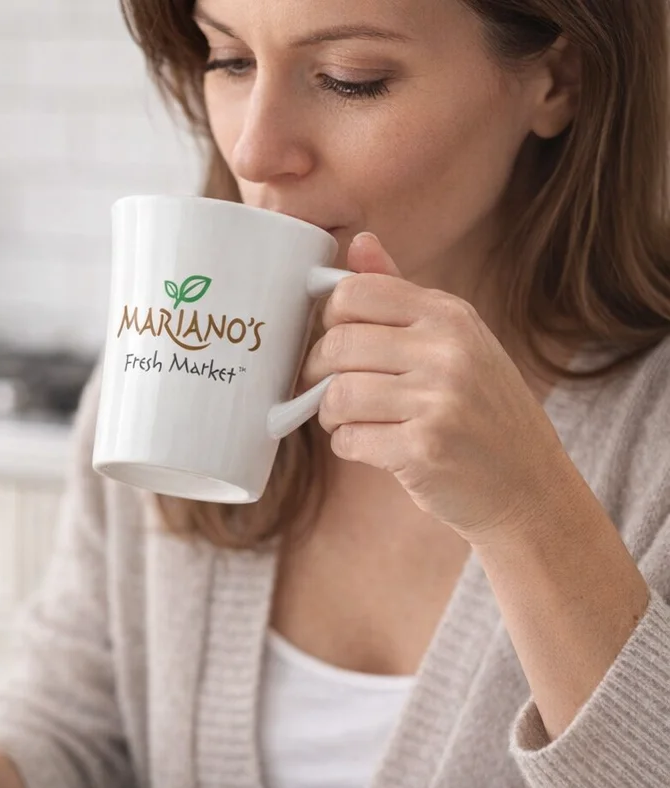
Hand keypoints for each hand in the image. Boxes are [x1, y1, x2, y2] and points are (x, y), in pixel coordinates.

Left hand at [302, 233, 569, 543]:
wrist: (529, 484)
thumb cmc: (482, 411)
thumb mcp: (456, 340)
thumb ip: (400, 294)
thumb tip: (359, 242)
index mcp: (449, 314)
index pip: (353, 292)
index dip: (328, 321)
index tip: (336, 345)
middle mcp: (447, 350)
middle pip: (336, 345)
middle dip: (318, 374)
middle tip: (332, 392)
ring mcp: (439, 400)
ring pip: (336, 396)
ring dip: (331, 416)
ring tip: (353, 421)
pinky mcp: (425, 449)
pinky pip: (349, 440)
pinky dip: (349, 446)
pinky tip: (374, 447)